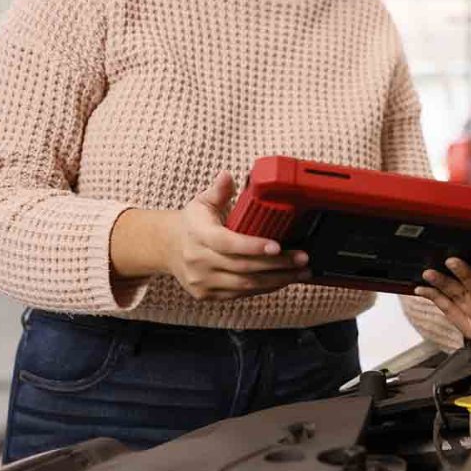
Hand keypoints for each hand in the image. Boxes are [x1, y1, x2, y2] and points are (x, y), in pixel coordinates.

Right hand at [167, 171, 310, 301]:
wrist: (168, 247)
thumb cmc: (192, 223)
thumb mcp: (201, 202)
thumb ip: (218, 190)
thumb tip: (227, 176)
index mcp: (199, 235)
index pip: (227, 243)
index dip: (253, 247)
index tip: (277, 246)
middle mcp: (199, 261)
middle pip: (243, 267)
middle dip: (277, 265)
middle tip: (302, 258)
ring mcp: (203, 280)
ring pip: (245, 285)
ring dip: (277, 280)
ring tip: (301, 272)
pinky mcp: (208, 294)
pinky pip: (241, 294)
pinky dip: (264, 288)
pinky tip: (282, 280)